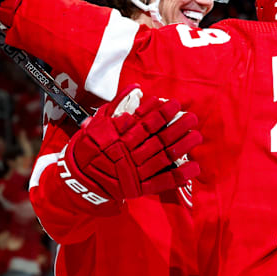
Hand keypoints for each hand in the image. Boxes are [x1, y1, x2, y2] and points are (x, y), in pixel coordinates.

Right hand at [59, 84, 200, 213]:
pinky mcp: (140, 188)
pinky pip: (162, 182)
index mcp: (120, 137)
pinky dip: (178, 176)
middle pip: (158, 139)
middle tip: (193, 118)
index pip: (144, 123)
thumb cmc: (90, 148)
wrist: (80, 180)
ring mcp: (136, 172)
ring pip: (163, 158)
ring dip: (182, 147)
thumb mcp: (98, 123)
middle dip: (177, 128)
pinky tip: (194, 168)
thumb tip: (135, 87)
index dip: (161, 113)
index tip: (175, 104)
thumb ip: (116, 105)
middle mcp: (130, 154)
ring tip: (196, 136)